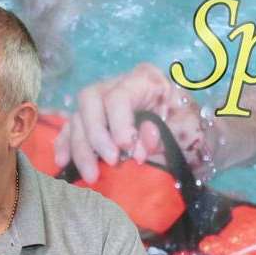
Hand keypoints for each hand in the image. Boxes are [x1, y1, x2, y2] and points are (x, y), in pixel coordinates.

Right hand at [53, 62, 205, 182]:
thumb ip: (160, 134)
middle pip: (90, 100)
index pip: (119, 96)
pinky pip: (70, 128)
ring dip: (80, 148)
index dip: (119, 124)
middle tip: (109, 162)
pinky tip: (62, 162)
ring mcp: (101, 101)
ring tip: (91, 175)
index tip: (126, 151)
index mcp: (144, 79)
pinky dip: (66, 145)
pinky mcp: (91, 119)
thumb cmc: (189, 127)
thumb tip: (136, 147)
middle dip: (96, 135)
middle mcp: (117, 84)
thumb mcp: (183, 126)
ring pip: (77, 116)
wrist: (192, 132)